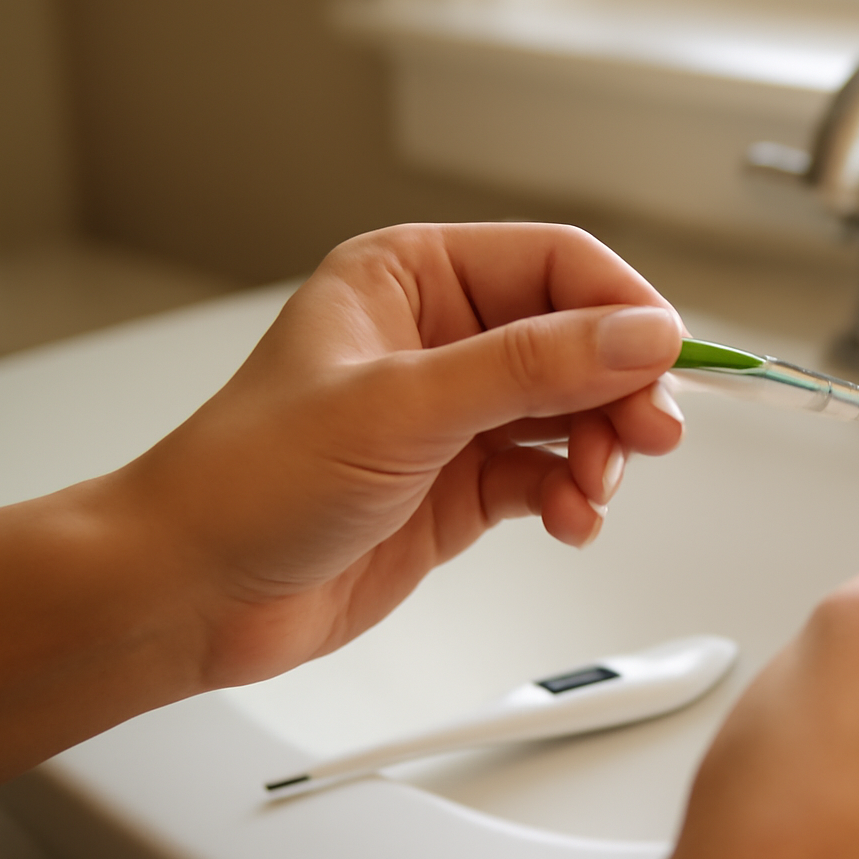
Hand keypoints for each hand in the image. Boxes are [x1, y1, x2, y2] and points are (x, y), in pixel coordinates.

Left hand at [124, 223, 687, 688]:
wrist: (191, 594)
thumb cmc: (249, 479)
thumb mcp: (401, 408)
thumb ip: (530, 368)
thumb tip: (640, 336)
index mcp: (414, 278)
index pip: (554, 264)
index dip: (621, 307)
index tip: (667, 358)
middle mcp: (441, 337)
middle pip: (578, 339)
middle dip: (620, 388)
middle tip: (651, 435)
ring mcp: (455, 413)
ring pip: (573, 410)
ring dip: (601, 451)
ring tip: (594, 491)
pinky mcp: (462, 482)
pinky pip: (550, 474)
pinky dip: (573, 497)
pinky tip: (569, 521)